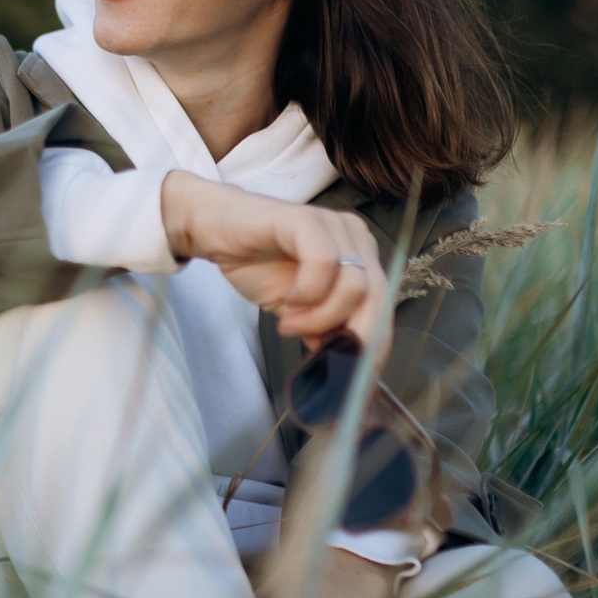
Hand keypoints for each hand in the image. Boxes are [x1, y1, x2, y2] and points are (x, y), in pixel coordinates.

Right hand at [159, 171, 390, 350]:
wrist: (214, 231)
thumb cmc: (257, 264)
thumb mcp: (296, 309)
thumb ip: (322, 328)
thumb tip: (343, 362)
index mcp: (360, 258)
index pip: (383, 307)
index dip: (374, 346)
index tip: (357, 378)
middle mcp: (356, 238)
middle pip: (378, 298)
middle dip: (353, 339)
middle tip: (325, 359)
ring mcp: (334, 225)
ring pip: (354, 286)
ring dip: (320, 317)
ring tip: (289, 324)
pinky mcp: (306, 218)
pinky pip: (324, 262)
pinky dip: (307, 291)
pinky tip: (287, 300)